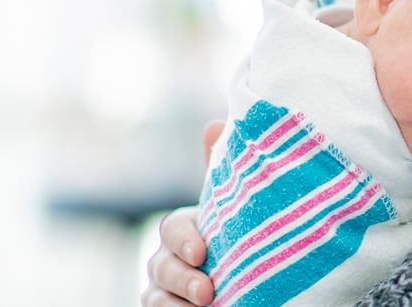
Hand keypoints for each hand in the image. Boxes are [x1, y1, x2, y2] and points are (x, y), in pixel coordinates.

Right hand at [140, 120, 224, 305]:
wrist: (257, 282)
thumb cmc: (242, 236)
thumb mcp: (237, 207)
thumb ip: (224, 173)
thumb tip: (215, 123)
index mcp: (186, 229)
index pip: (174, 229)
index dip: (184, 239)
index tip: (203, 252)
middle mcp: (168, 259)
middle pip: (161, 266)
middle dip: (181, 277)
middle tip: (208, 291)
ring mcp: (165, 290)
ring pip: (155, 296)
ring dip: (174, 302)